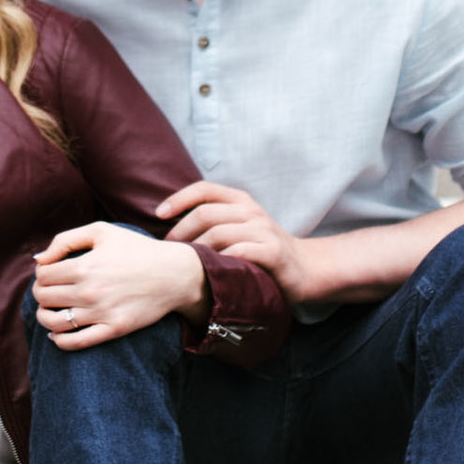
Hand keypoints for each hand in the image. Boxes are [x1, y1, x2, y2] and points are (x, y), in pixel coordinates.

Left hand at [32, 221, 207, 347]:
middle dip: (40, 293)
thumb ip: (65, 240)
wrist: (174, 274)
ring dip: (44, 317)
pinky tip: (57, 334)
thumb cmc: (136, 249)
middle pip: (43, 297)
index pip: (42, 275)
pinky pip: (74, 343)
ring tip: (50, 311)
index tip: (51, 273)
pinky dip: (58, 340)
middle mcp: (89, 291)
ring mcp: (101, 313)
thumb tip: (38, 260)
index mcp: (84, 266)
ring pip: (53, 322)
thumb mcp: (102, 231)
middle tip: (50, 291)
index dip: (41, 273)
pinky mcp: (113, 329)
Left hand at [159, 178, 321, 304]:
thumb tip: (168, 224)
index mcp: (240, 200)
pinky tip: (211, 274)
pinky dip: (220, 262)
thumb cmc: (261, 249)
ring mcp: (264, 230)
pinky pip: (239, 253)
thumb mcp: (239, 227)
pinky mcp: (273, 251)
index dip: (178, 199)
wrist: (304, 269)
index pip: (204, 189)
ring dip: (197, 251)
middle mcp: (252, 211)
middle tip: (169, 251)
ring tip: (185, 266)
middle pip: (206, 213)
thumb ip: (213, 221)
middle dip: (181, 232)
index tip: (159, 214)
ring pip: (219, 234)